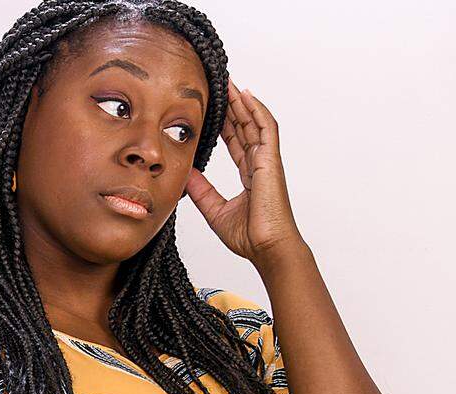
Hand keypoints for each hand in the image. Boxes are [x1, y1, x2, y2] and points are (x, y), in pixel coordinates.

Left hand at [186, 79, 303, 262]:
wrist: (267, 249)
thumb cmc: (248, 237)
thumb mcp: (214, 209)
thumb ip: (200, 190)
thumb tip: (184, 172)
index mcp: (250, 175)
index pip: (235, 142)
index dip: (225, 124)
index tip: (213, 109)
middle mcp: (260, 165)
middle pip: (245, 127)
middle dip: (233, 106)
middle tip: (220, 86)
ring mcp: (268, 162)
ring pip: (255, 123)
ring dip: (243, 102)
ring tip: (231, 83)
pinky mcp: (271, 162)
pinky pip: (266, 129)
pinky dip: (257, 110)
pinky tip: (247, 95)